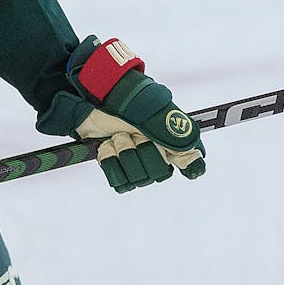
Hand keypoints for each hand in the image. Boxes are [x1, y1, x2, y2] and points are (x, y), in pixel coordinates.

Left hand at [39, 37, 205, 192]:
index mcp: (171, 135)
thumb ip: (174, 131)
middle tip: (133, 132)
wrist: (88, 101)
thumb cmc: (121, 100)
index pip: (192, 161)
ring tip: (117, 135)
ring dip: (124, 154)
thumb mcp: (150, 110)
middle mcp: (157, 151)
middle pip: (160, 173)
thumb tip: (195, 156)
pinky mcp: (117, 169)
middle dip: (143, 151)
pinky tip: (107, 147)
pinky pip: (120, 183)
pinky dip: (112, 164)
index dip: (189, 163)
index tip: (178, 158)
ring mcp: (136, 161)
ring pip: (139, 179)